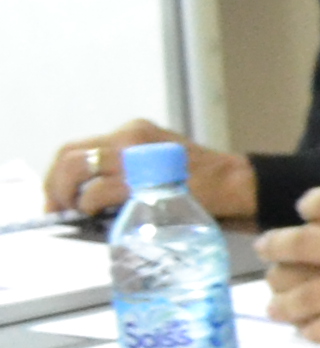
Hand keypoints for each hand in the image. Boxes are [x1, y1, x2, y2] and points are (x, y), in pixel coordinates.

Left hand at [45, 120, 249, 223]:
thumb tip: (95, 196)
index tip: (58, 197)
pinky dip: (88, 205)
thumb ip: (133, 171)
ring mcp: (133, 155)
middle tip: (57, 208)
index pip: (81, 147)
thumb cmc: (205, 184)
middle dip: (55, 185)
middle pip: (71, 155)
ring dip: (66, 194)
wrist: (236, 186)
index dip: (60, 173)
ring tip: (72, 213)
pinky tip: (94, 215)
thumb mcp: (162, 164)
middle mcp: (129, 137)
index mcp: (134, 132)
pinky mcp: (138, 178)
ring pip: (76, 169)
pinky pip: (97, 192)